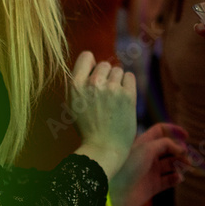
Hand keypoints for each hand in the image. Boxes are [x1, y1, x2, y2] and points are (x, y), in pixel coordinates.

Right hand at [72, 51, 136, 179]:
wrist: (103, 148)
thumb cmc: (89, 128)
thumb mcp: (74, 104)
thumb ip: (81, 83)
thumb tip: (93, 62)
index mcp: (76, 85)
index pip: (86, 56)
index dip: (92, 64)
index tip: (94, 75)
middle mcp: (93, 84)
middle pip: (105, 64)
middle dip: (107, 77)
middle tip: (106, 96)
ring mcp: (111, 88)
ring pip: (118, 71)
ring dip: (118, 82)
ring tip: (114, 100)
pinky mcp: (127, 95)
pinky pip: (130, 76)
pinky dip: (128, 85)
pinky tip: (124, 98)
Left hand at [109, 123, 188, 205]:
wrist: (114, 193)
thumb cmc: (127, 166)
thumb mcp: (147, 148)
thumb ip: (166, 144)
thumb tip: (181, 148)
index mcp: (144, 143)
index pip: (161, 131)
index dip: (174, 131)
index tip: (186, 136)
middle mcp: (147, 155)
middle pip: (169, 148)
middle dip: (180, 151)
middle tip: (187, 157)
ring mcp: (150, 171)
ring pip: (171, 164)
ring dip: (181, 164)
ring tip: (186, 167)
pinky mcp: (152, 186)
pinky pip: (169, 180)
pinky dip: (176, 178)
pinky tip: (178, 178)